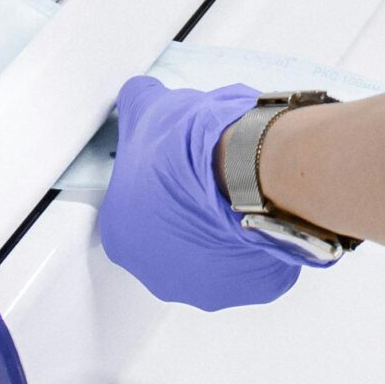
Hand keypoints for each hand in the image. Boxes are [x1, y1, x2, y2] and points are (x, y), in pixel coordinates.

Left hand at [97, 78, 319, 309]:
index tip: (181, 164)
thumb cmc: (188, 149)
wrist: (246, 166)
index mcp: (123, 238)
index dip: (158, 183)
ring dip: (223, 226)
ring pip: (216, 253)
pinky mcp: (254, 288)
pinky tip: (261, 204)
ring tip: (241, 185)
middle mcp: (159, 275)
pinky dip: (258, 234)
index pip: (135, 211)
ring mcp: (208, 287)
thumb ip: (135, 103)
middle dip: (189, 210)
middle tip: (210, 176)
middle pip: (173, 239)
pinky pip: (254, 259)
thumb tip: (136, 94)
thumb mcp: (147, 107)